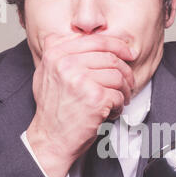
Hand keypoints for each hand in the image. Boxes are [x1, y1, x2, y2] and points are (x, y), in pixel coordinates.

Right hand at [26, 34, 136, 176]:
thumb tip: (88, 36)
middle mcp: (66, 64)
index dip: (117, 45)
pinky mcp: (95, 98)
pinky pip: (119, 95)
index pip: (95, 40)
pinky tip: (111, 112)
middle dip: (125, 71)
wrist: (50, 139)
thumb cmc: (53, 110)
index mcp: (56, 54)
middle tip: (129, 83)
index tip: (128, 53)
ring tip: (119, 101)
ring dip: (124, 90)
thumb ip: (61, 53)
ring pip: (118, 76)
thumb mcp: (47, 74)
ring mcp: (81, 80)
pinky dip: (120, 106)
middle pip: (110, 57)